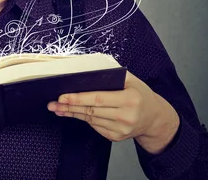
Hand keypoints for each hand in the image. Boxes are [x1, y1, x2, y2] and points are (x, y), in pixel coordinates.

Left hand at [47, 71, 179, 153]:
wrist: (154, 118)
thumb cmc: (140, 94)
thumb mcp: (132, 80)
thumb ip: (112, 74)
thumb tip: (86, 70)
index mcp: (130, 100)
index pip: (98, 99)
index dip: (78, 98)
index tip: (62, 96)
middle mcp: (126, 116)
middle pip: (91, 111)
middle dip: (69, 106)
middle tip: (53, 103)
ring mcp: (121, 130)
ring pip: (90, 119)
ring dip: (72, 113)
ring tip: (57, 108)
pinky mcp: (116, 137)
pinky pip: (95, 126)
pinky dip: (83, 118)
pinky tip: (72, 113)